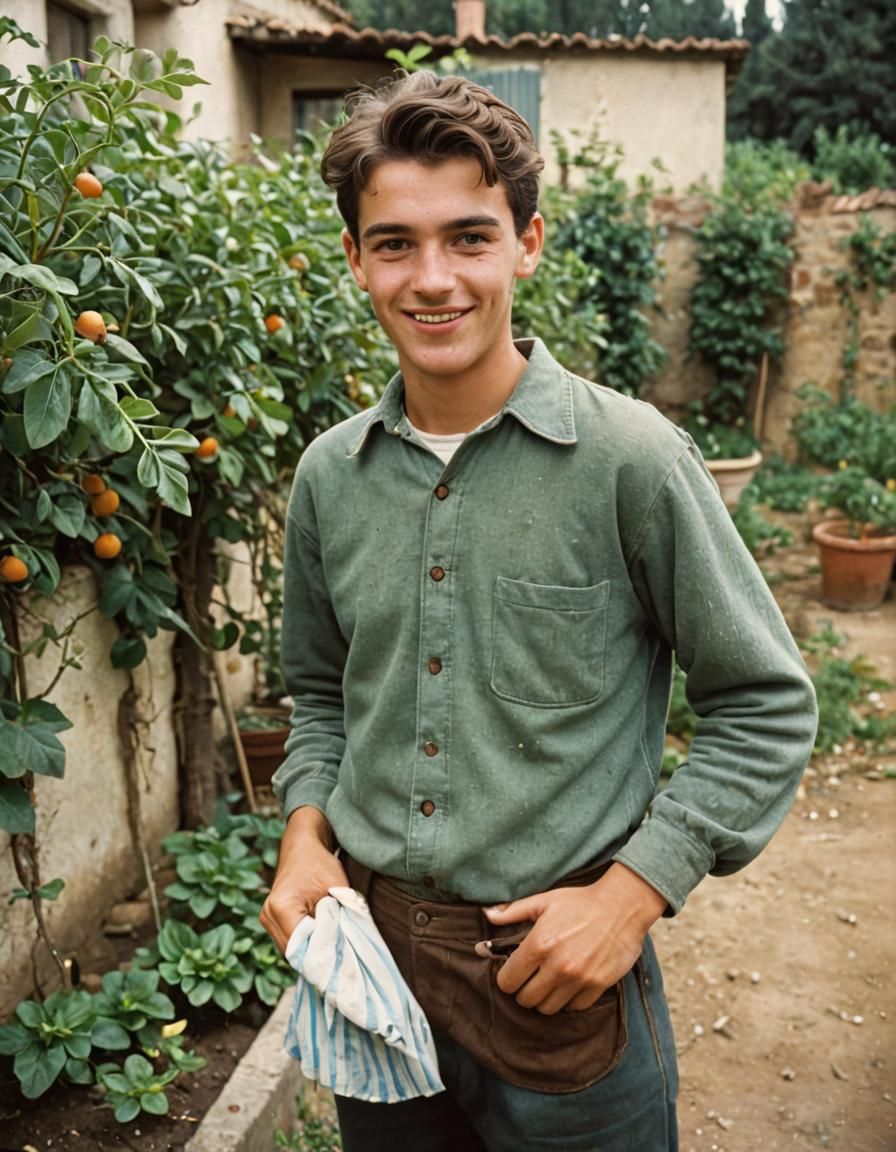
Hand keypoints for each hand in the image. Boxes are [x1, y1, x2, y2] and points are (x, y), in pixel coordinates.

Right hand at [260, 806, 348, 953]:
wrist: (303, 846)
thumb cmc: (322, 864)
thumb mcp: (337, 890)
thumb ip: (339, 919)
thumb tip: (344, 950)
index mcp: (282, 906)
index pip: (301, 946)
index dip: (322, 957)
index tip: (342, 963)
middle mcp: (268, 915)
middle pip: (294, 953)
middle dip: (317, 956)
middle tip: (341, 958)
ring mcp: (266, 919)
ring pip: (291, 951)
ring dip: (310, 951)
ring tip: (332, 947)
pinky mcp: (271, 921)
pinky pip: (289, 942)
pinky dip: (305, 944)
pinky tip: (321, 939)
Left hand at [483, 862, 666, 1014]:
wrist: (621, 906)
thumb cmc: (580, 902)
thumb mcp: (544, 901)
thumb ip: (512, 911)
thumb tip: (486, 914)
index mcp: (538, 944)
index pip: (508, 981)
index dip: (507, 979)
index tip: (513, 973)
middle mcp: (556, 966)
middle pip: (526, 1000)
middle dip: (524, 991)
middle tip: (530, 979)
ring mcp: (578, 979)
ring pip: (548, 1009)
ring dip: (545, 999)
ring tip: (549, 983)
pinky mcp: (597, 986)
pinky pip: (574, 1008)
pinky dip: (568, 1001)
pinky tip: (569, 985)